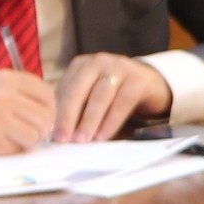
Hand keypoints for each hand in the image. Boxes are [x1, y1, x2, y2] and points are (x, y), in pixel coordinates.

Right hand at [0, 68, 54, 152]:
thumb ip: (20, 92)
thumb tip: (50, 113)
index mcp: (6, 79)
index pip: (46, 94)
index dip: (49, 108)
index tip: (42, 115)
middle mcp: (4, 96)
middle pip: (45, 117)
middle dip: (41, 128)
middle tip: (30, 130)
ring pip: (34, 136)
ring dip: (27, 140)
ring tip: (13, 136)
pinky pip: (16, 150)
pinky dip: (11, 149)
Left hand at [50, 52, 171, 142]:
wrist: (152, 85)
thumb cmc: (115, 96)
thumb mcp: (92, 97)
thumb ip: (77, 109)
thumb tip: (58, 134)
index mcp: (80, 66)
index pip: (64, 90)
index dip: (56, 113)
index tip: (52, 135)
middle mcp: (98, 62)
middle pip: (78, 90)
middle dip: (68, 116)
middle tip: (62, 139)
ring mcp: (119, 67)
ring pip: (100, 95)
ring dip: (89, 120)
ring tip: (82, 140)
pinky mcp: (138, 79)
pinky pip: (122, 102)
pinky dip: (111, 121)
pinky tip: (104, 136)